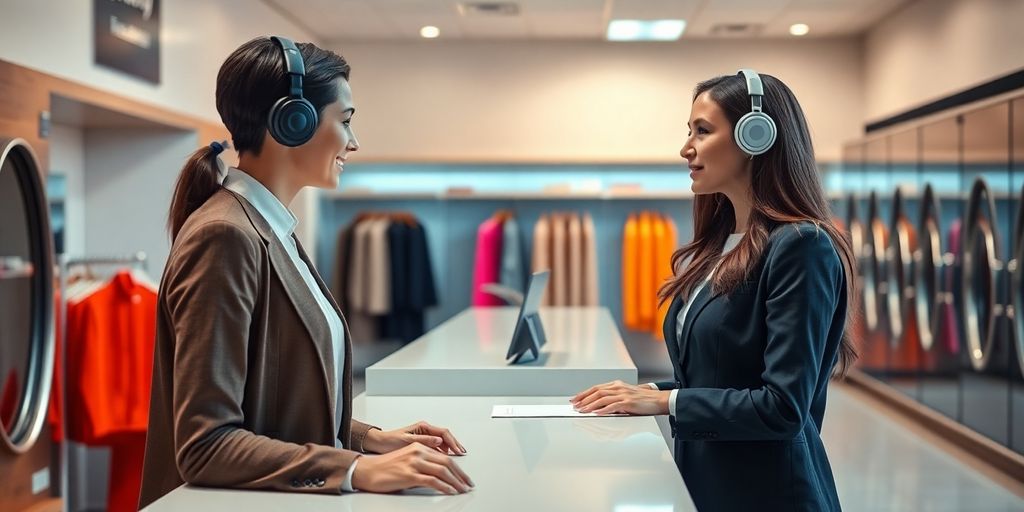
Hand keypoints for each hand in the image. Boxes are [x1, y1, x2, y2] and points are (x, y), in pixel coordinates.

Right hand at [351, 443, 473, 494]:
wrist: (367, 471)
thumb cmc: (384, 467)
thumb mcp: (406, 459)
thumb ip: (423, 463)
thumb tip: (438, 476)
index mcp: (418, 446)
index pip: (444, 457)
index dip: (457, 468)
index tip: (464, 477)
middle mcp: (418, 452)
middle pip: (447, 463)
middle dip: (460, 475)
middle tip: (468, 484)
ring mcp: (414, 463)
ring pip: (442, 471)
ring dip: (455, 482)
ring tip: (462, 489)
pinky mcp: (410, 474)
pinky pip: (432, 481)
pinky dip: (444, 487)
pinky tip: (450, 491)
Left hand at [363, 421, 466, 455]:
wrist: (380, 443)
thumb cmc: (390, 441)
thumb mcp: (407, 441)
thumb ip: (423, 440)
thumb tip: (439, 440)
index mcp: (423, 427)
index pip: (444, 433)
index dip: (453, 442)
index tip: (458, 451)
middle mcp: (425, 430)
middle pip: (446, 436)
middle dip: (455, 445)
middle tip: (463, 453)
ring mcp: (425, 436)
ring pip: (443, 441)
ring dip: (451, 449)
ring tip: (457, 458)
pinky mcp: (422, 443)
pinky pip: (437, 446)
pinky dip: (443, 452)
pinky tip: (446, 459)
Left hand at [570, 380, 669, 415]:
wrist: (658, 399)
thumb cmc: (642, 400)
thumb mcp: (625, 395)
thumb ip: (613, 398)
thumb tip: (598, 406)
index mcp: (616, 385)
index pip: (596, 388)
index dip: (584, 393)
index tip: (575, 399)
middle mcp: (618, 387)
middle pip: (596, 392)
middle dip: (584, 399)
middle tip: (575, 406)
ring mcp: (623, 394)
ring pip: (602, 398)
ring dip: (590, 405)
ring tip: (582, 410)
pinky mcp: (628, 402)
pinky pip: (613, 406)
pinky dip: (603, 409)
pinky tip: (596, 413)